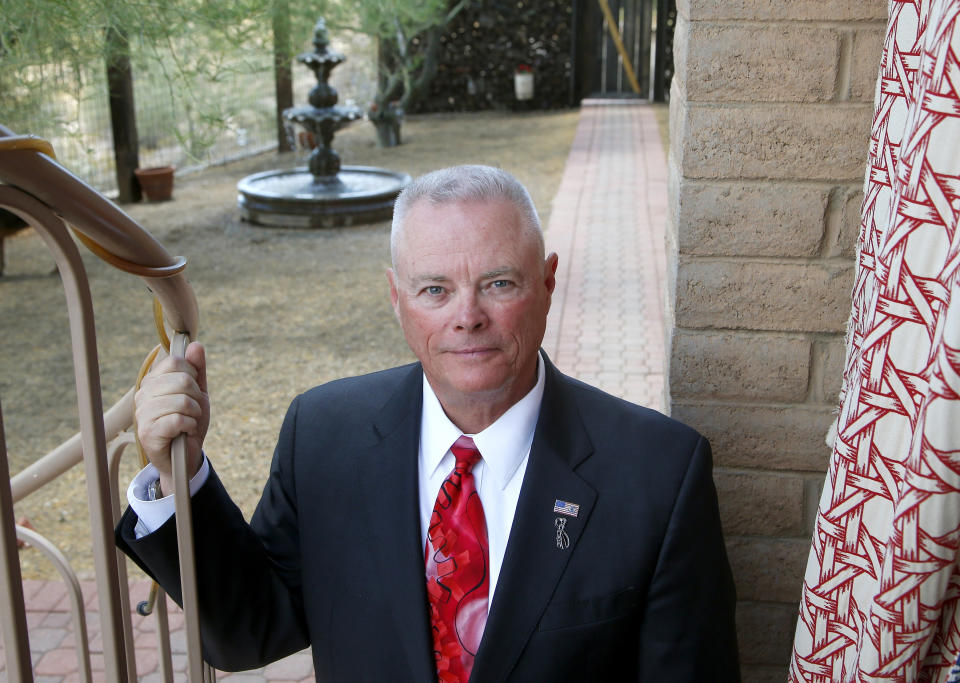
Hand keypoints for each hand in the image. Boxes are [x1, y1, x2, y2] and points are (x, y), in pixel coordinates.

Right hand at [135, 341, 208, 495]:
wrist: (184, 457)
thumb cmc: (189, 422)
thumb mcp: (198, 393)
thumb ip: (197, 369)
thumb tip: (196, 345)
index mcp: (153, 381)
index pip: (177, 362)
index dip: (193, 375)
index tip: (193, 391)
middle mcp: (143, 394)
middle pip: (182, 380)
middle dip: (197, 398)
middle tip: (192, 411)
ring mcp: (142, 413)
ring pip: (182, 401)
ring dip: (195, 414)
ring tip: (188, 422)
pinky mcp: (147, 432)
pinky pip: (178, 419)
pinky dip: (189, 426)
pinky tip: (184, 432)